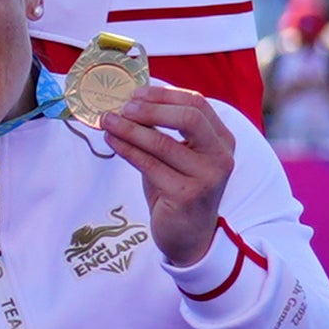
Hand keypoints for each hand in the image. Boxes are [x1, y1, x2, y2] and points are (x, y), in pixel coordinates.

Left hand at [86, 78, 239, 263]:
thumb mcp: (177, 154)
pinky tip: (111, 140)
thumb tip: (127, 102)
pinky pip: (150, 165)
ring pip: (163, 143)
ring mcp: (207, 177)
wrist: (188, 234)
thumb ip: (163, 130)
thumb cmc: (178, 187)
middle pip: (189, 118)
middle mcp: (220, 156)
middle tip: (121, 108)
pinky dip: (126, 149)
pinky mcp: (187, 195)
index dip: (164, 95)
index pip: (198, 104)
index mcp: (222, 140)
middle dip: (150, 109)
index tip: (134, 93)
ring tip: (106, 121)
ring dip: (129, 129)